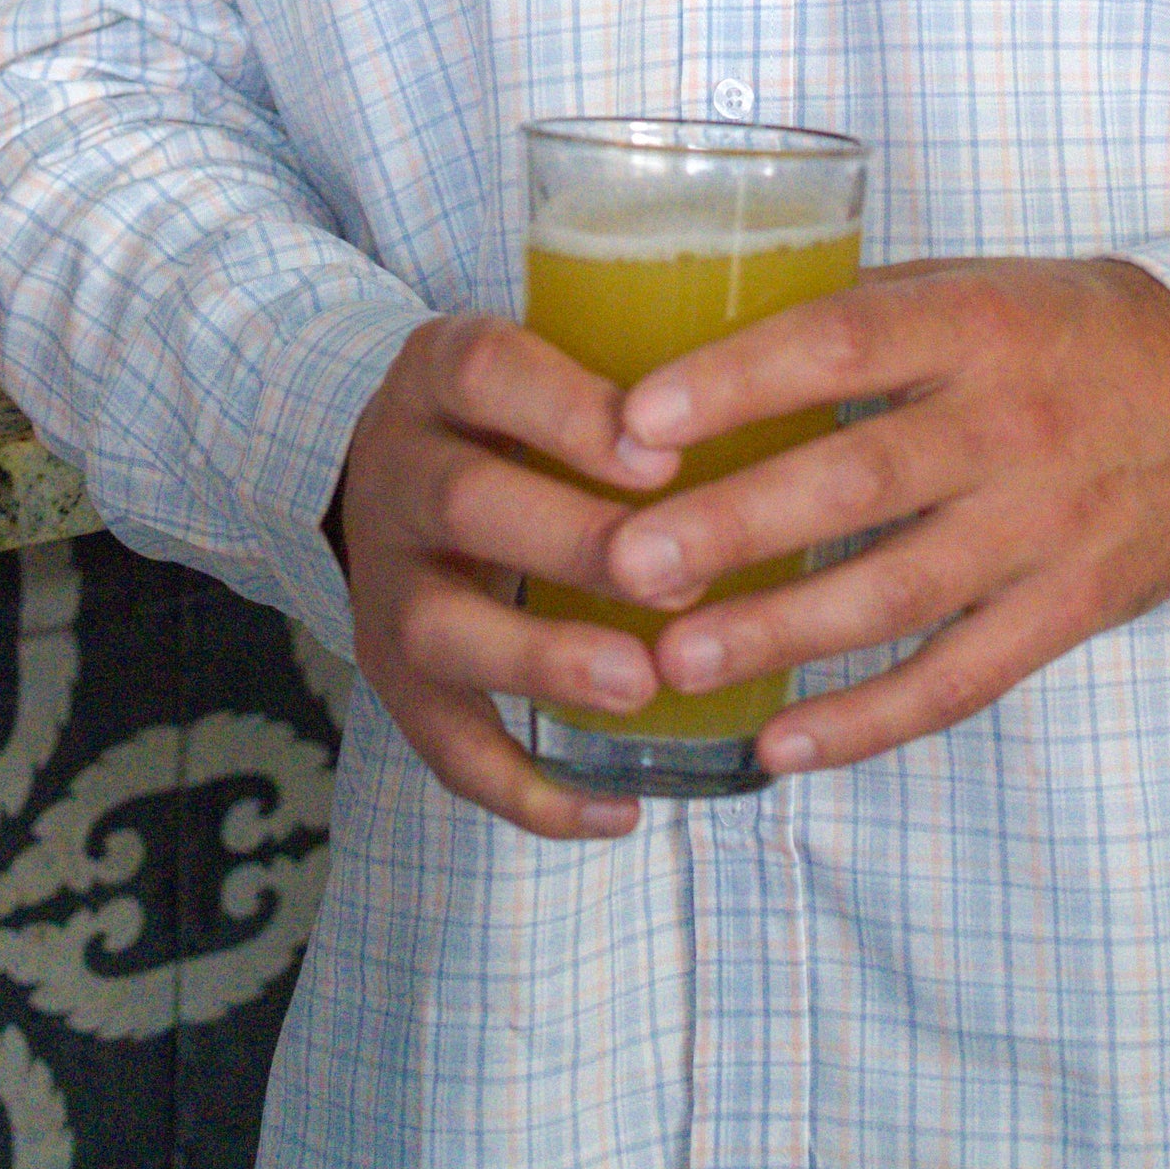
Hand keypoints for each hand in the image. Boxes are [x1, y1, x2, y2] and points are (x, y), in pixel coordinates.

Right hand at [331, 311, 689, 842]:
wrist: (381, 466)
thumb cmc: (510, 413)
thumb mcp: (542, 357)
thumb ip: (635, 381)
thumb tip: (788, 406)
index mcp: (440, 376)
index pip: (486, 374)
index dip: (568, 414)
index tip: (663, 457)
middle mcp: (397, 474)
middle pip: (463, 503)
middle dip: (571, 544)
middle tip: (673, 584)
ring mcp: (382, 584)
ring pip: (438, 629)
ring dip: (542, 662)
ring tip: (639, 686)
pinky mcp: (392, 679)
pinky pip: (445, 747)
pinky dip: (529, 791)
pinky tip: (620, 812)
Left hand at [599, 256, 1169, 775]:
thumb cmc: (1068, 333)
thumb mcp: (977, 286)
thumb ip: (862, 315)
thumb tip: (705, 345)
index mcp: (977, 324)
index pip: (843, 342)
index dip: (738, 380)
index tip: (639, 419)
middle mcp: (1011, 426)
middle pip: (857, 482)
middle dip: (735, 528)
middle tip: (628, 562)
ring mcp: (1045, 527)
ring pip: (896, 595)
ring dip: (778, 632)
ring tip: (674, 661)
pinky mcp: (1068, 611)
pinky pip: (957, 680)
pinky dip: (867, 721)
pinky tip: (781, 746)